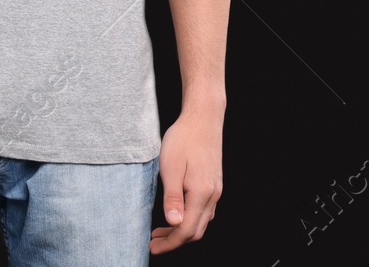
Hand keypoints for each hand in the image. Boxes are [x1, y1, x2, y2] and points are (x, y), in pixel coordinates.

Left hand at [150, 103, 223, 253]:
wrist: (203, 120)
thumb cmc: (183, 139)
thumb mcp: (170, 167)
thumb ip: (172, 197)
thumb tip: (174, 223)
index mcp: (201, 194)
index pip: (186, 230)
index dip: (170, 243)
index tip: (153, 248)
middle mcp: (212, 196)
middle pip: (196, 231)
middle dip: (174, 241)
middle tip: (153, 243)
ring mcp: (215, 191)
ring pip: (201, 222)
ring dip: (181, 231)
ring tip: (160, 232)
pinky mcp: (213, 185)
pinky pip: (203, 211)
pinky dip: (189, 220)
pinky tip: (175, 215)